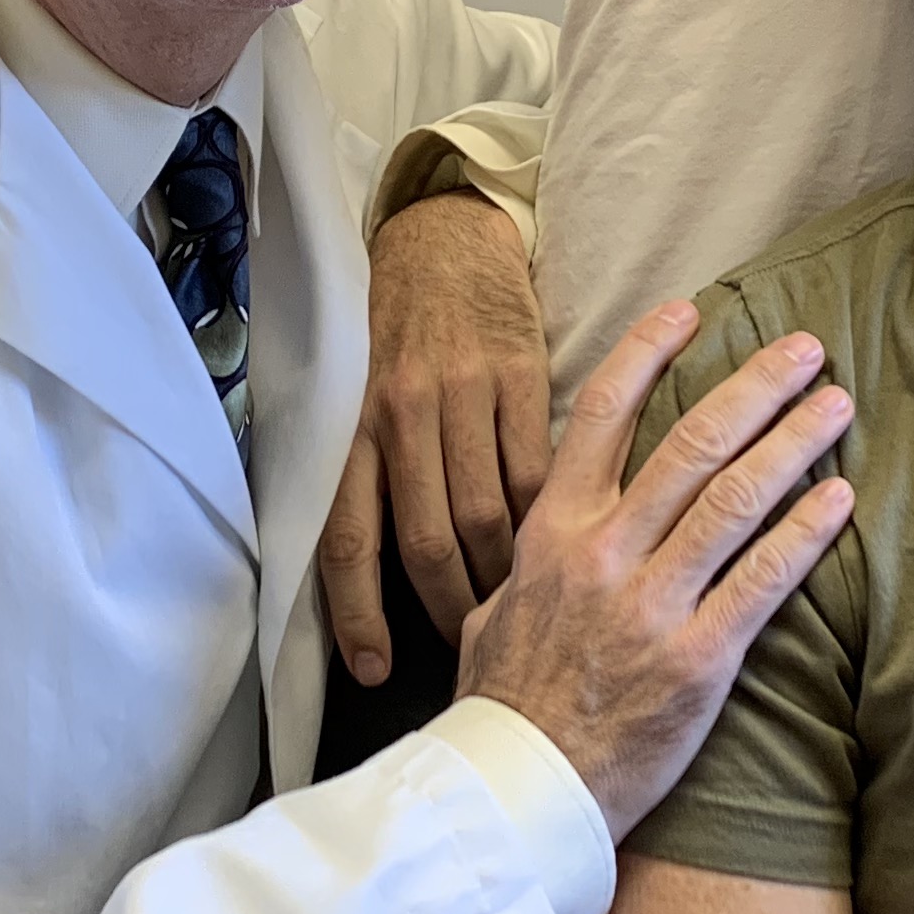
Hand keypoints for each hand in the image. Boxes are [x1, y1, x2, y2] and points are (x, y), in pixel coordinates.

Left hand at [324, 188, 555, 685]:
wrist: (448, 241)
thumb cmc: (405, 336)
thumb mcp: (371, 402)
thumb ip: (382, 479)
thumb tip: (393, 580)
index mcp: (357, 431)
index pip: (348, 540)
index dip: (358, 615)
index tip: (375, 672)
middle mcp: (401, 416)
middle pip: (427, 542)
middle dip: (450, 608)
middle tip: (476, 643)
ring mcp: (462, 395)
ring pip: (487, 516)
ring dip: (505, 575)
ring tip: (523, 609)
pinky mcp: (520, 376)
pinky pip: (538, 471)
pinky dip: (551, 520)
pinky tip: (565, 546)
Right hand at [451, 302, 852, 838]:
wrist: (516, 794)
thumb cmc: (503, 707)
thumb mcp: (492, 615)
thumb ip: (529, 567)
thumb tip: (541, 544)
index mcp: (551, 533)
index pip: (601, 415)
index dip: (648, 353)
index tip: (690, 312)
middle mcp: (603, 556)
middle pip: (690, 444)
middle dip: (756, 387)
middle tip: (805, 348)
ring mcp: (652, 607)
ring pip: (736, 500)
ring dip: (794, 443)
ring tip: (836, 405)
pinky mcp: (699, 662)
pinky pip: (763, 583)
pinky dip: (805, 533)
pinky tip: (838, 499)